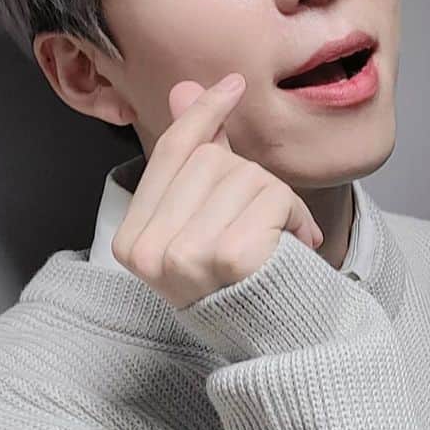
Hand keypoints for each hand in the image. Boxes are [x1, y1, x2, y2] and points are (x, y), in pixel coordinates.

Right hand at [111, 75, 322, 307]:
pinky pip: (273, 196)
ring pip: (245, 175)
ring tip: (281, 239)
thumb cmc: (239, 285)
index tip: (232, 85)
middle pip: (211, 159)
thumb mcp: (205, 223)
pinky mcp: (230, 257)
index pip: (170, 154)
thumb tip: (185, 90)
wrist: (278, 344)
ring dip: (278, 200)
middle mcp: (152, 251)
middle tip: (265, 221)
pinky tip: (297, 244)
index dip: (204, 114)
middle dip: (250, 178)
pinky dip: (296, 215)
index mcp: (132, 243)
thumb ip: (193, 159)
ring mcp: (187, 255)